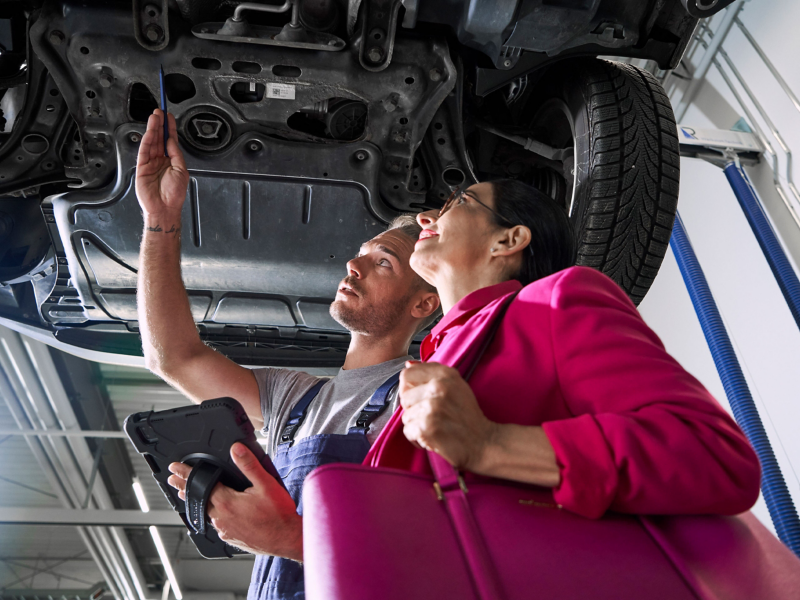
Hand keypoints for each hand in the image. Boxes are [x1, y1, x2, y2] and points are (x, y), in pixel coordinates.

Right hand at [135, 108, 189, 218]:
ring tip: (155, 116)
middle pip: (159, 138)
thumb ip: (176, 154)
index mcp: (171, 161)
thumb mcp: (181, 170)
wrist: (165, 208)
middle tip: (160, 111)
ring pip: (151, 142)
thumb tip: (171, 141)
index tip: (169, 117)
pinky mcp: (142, 167)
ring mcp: (150, 163)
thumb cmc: (174, 194)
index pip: (169, 141)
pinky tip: (150, 131)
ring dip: (153, 129)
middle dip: (160, 124)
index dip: (169, 128)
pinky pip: (144, 151)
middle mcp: (160, 160)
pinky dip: (147, 140)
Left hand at [167, 443, 301, 559]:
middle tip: (173, 480)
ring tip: (185, 494)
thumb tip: (236, 449)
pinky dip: (207, 513)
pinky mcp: (230, 537)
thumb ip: (249, 465)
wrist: (287, 539)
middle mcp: (221, 518)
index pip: (201, 484)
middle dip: (185, 487)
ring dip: (195, 501)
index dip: (187, 474)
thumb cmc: (279, 515)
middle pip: (198, 499)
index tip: (176, 468)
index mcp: (227, 502)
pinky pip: (214, 523)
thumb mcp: (266, 484)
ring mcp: (225, 529)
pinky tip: (210, 512)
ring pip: (204, 512)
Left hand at [399, 361, 497, 471]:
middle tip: (432, 416)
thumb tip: (407, 364)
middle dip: (413, 409)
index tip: (419, 398)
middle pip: (404, 397)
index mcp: (445, 374)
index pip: (407, 374)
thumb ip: (432, 373)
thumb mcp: (456, 385)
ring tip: (435, 427)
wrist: (484, 442)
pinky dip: (418, 439)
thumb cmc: (468, 416)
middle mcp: (438, 386)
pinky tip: (433, 437)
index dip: (409, 388)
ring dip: (417, 425)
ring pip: (405, 416)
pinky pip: (408, 431)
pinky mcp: (426, 426)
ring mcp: (431, 406)